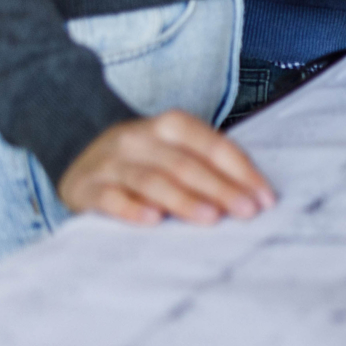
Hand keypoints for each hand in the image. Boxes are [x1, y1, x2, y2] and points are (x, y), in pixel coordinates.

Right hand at [59, 110, 276, 225]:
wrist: (80, 166)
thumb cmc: (145, 164)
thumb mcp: (173, 154)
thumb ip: (206, 167)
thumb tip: (252, 197)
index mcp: (169, 125)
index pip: (211, 145)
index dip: (241, 171)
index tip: (265, 198)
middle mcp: (138, 138)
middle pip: (185, 164)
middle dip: (220, 188)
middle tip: (246, 212)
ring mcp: (109, 162)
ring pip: (151, 179)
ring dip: (184, 200)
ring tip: (211, 218)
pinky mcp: (85, 187)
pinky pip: (110, 198)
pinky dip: (133, 208)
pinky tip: (154, 220)